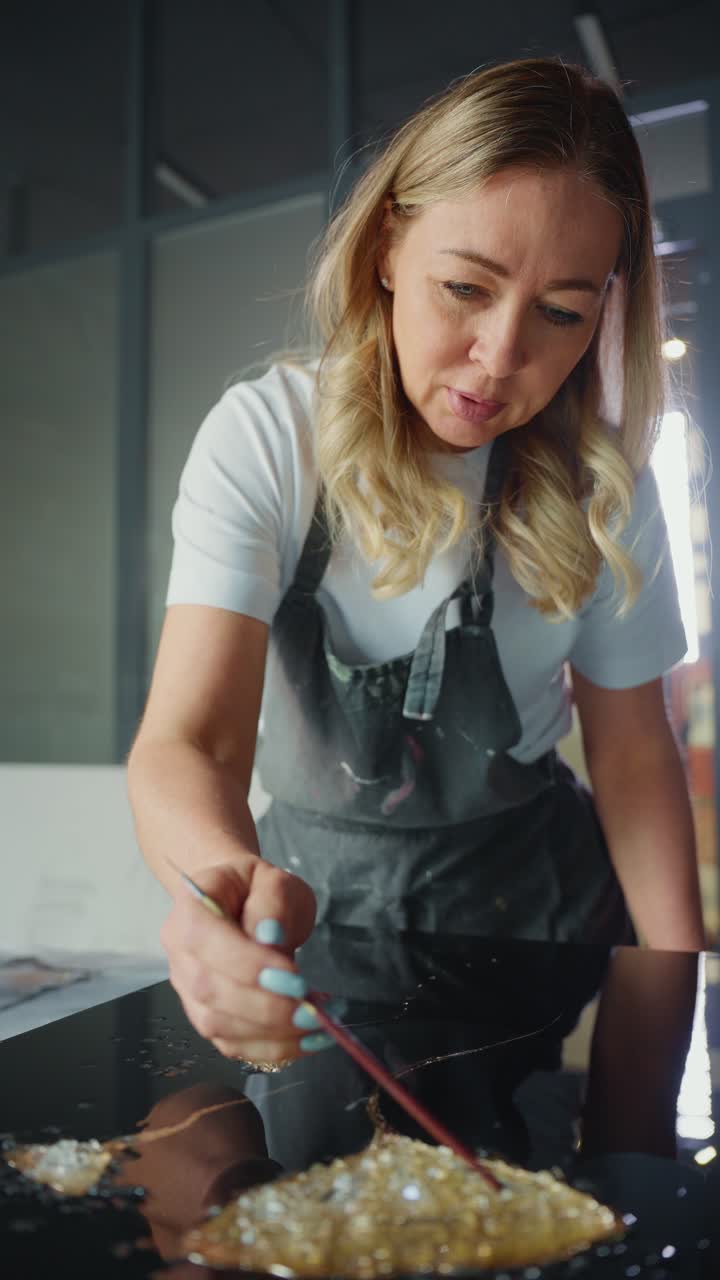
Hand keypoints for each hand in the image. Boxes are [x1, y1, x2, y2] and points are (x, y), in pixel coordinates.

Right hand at [161, 859, 323, 1064]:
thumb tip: (269, 939)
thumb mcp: (273, 880)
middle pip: (209, 990)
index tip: (294, 978)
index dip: (246, 964)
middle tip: (313, 1011)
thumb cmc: (256, 889)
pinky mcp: (206, 1017)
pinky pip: (231, 1044)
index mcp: (189, 909)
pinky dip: (270, 1048)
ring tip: (318, 1026)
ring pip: (218, 1025)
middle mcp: (179, 953)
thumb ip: (272, 903)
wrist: (238, 902)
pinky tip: (306, 1040)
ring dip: (271, 1033)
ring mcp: (188, 990)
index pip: (204, 939)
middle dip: (265, 1007)